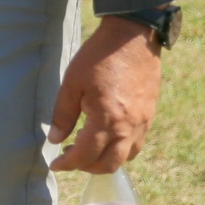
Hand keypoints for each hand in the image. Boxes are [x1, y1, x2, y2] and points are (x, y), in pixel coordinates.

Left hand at [48, 15, 162, 171]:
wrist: (133, 37)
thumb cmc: (99, 57)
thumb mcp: (72, 83)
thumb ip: (63, 114)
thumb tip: (55, 139)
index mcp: (107, 120)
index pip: (86, 155)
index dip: (68, 164)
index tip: (55, 165)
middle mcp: (128, 127)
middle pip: (109, 164)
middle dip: (87, 167)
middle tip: (70, 158)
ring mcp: (143, 123)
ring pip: (126, 157)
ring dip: (106, 160)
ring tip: (87, 148)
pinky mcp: (149, 115)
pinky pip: (136, 144)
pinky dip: (120, 149)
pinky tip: (106, 136)